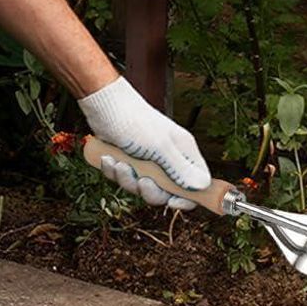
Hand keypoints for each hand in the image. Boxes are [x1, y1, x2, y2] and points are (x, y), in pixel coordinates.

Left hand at [77, 76, 209, 210]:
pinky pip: (123, 178)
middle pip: (166, 192)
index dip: (187, 198)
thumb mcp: (160, 147)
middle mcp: (167, 158)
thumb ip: (181, 169)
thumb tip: (203, 187)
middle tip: (141, 180)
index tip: (171, 201)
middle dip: (149, 190)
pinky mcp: (128, 160)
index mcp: (183, 152)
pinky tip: (108, 158)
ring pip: (141, 187)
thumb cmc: (134, 120)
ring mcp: (147, 160)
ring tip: (118, 162)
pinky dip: (114, 171)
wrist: (103, 104)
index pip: (196, 185)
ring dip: (127, 179)